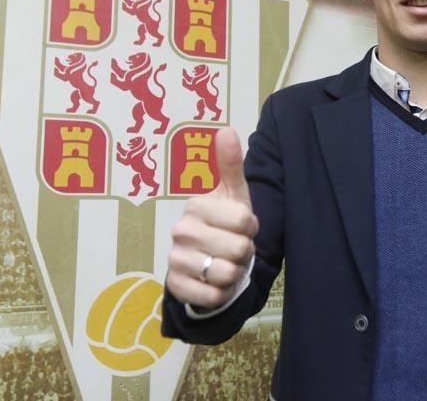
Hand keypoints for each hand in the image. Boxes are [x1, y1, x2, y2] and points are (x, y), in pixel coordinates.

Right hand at [166, 127, 258, 309]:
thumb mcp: (233, 194)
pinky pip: (213, 297)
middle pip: (239, 249)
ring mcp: (175, 260)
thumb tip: (226, 129)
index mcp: (196, 206)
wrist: (204, 261)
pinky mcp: (175, 288)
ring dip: (234, 273)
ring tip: (225, 264)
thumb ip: (230, 164)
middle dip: (244, 252)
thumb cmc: (225, 223)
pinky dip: (222, 293)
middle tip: (234, 248)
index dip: (251, 227)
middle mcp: (181, 231)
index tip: (242, 226)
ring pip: (226, 275)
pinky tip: (215, 282)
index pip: (244, 221)